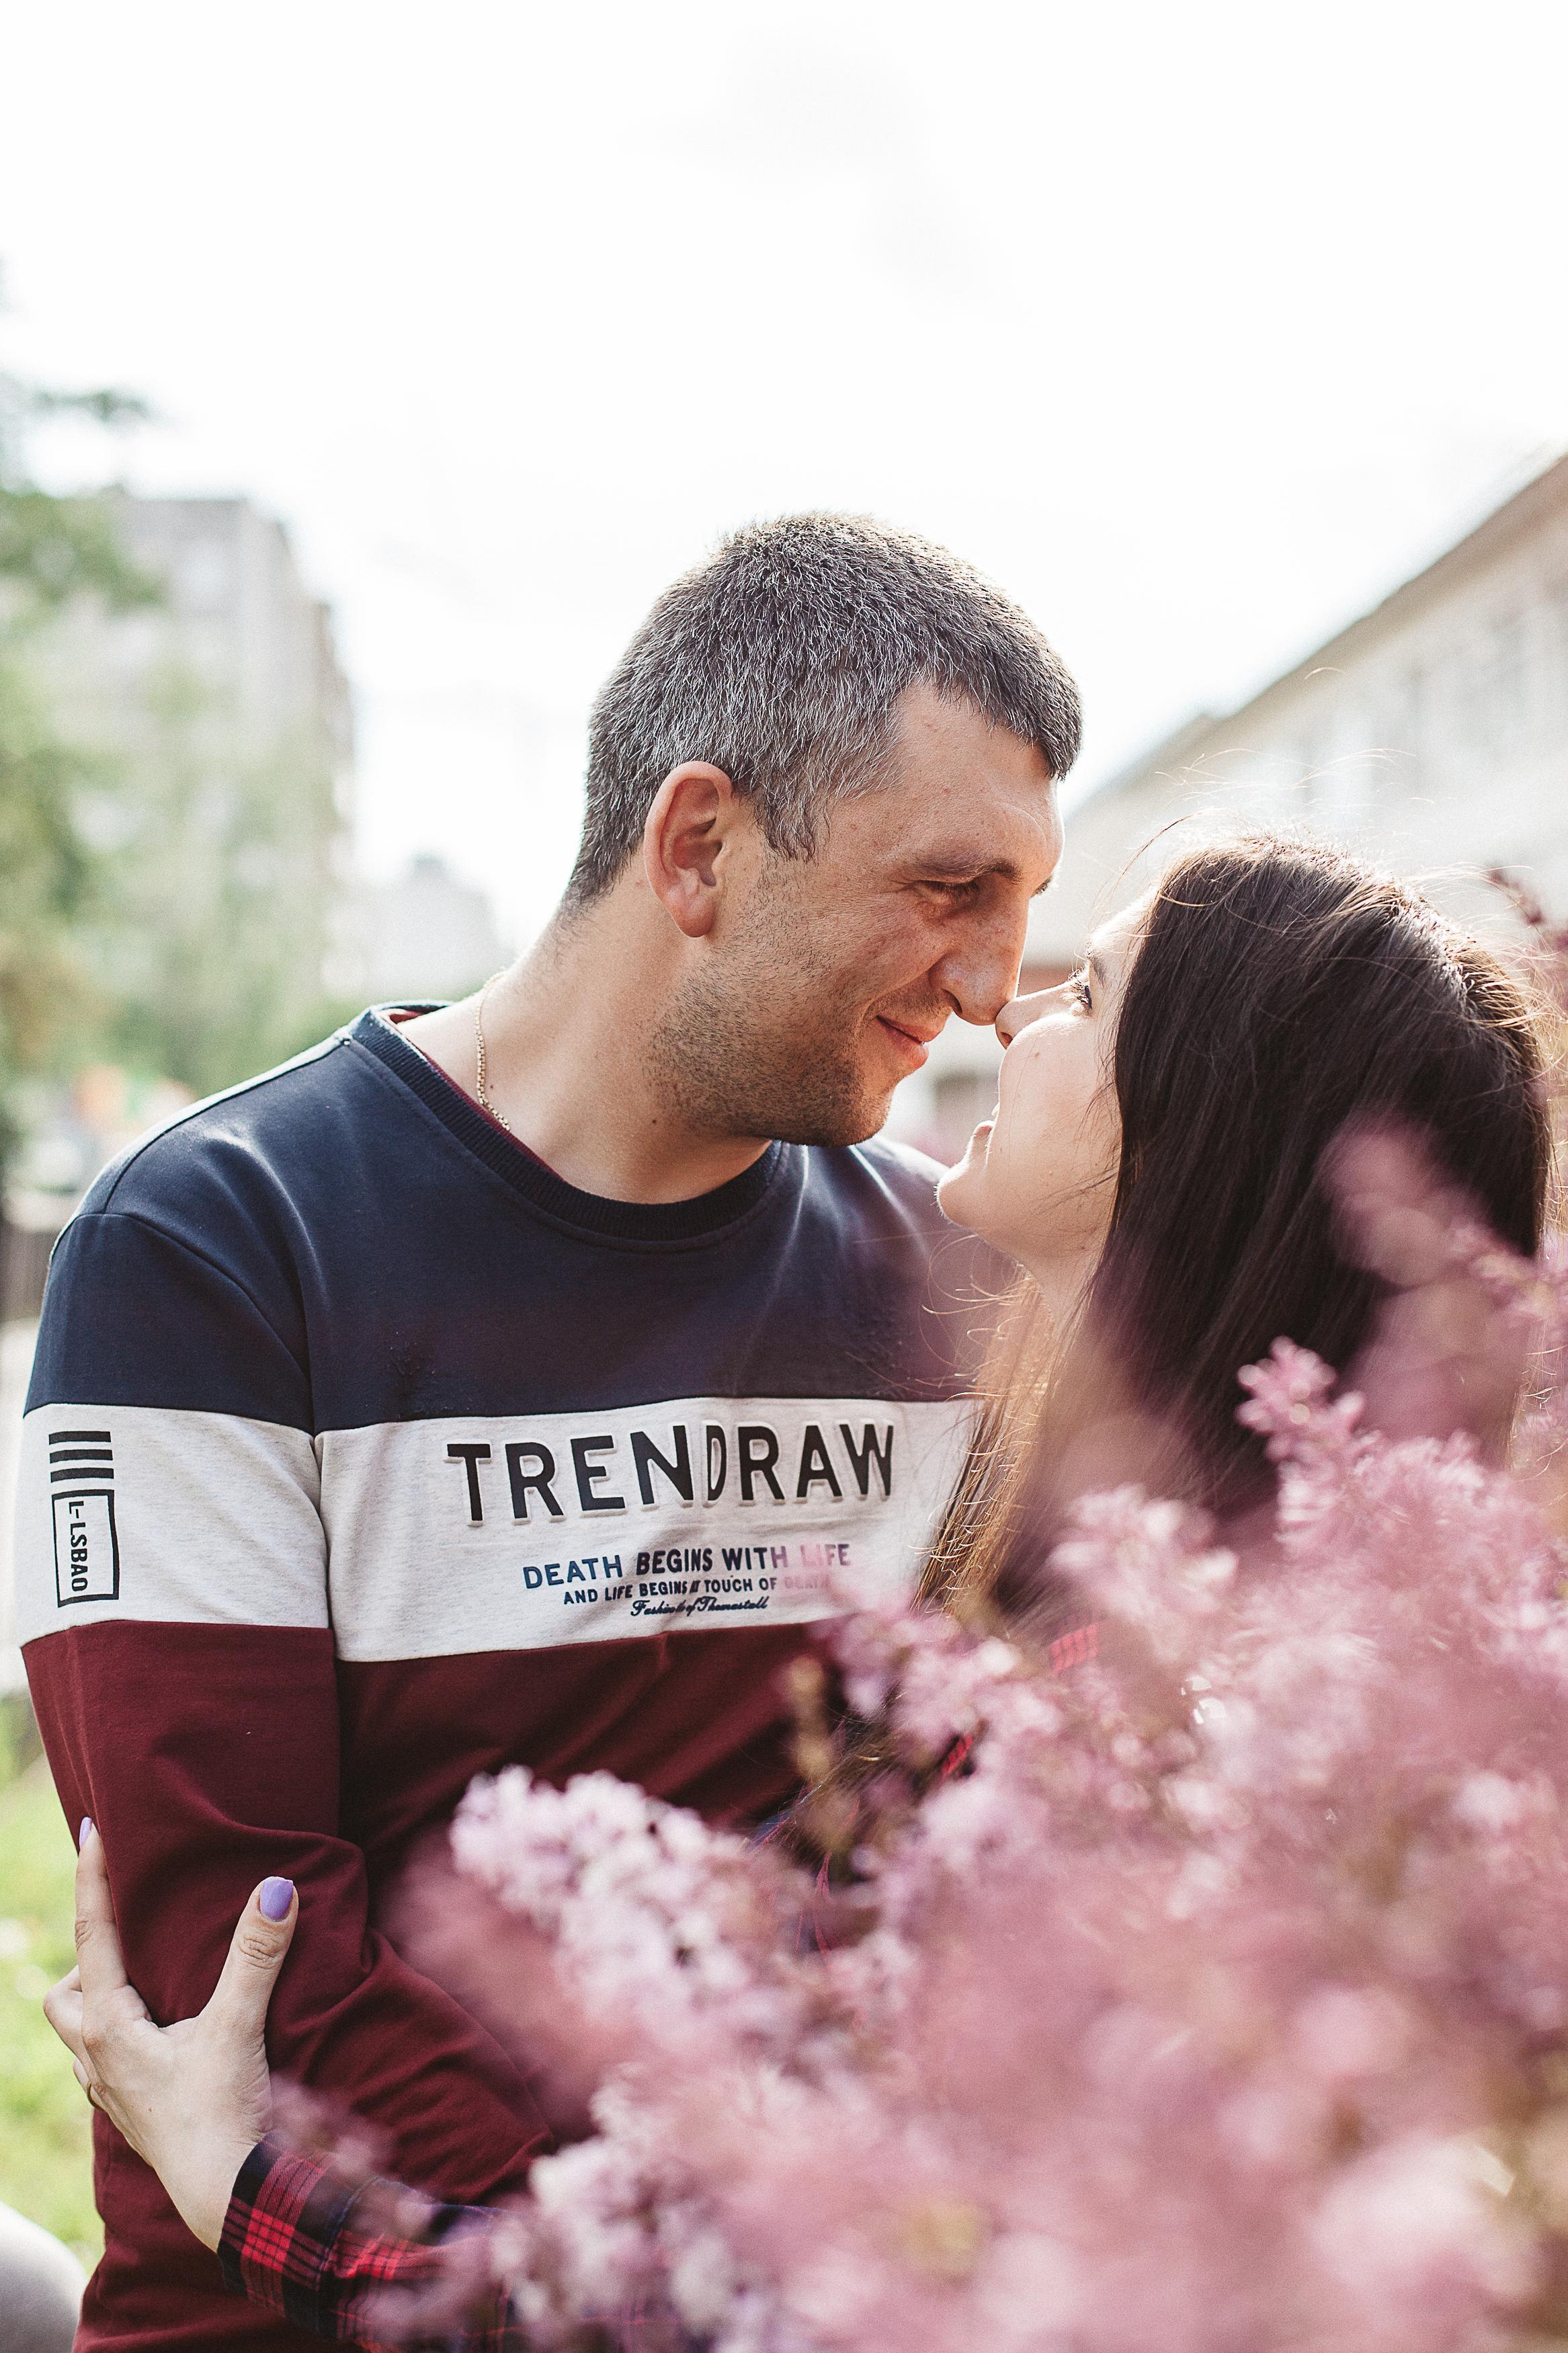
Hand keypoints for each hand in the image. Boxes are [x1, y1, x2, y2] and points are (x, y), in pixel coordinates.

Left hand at [43, 1822, 297, 2250]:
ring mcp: (112, 2092)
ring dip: (100, 2000)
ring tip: (147, 1980)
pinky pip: (107, 2063)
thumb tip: (277, 1886)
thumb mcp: (237, 2026)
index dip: (93, 1879)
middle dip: (87, 1959)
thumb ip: (255, 1955)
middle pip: (63, 1994)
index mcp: (110, 2028)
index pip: (93, 1935)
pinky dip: (123, 2035)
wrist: (227, 2197)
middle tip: (133, 1934)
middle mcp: (98, 2060)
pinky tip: (163, 2035)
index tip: (92, 1829)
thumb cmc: (221, 2114)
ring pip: (80, 2033)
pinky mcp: (135, 2113)